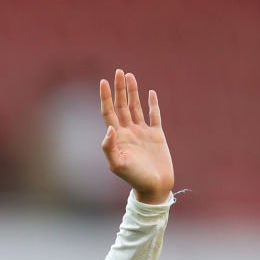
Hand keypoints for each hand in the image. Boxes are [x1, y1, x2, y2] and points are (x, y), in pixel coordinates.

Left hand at [99, 69, 173, 203]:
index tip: (102, 81)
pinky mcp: (156, 135)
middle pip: (121, 106)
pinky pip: (154, 116)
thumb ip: (109, 148)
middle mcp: (128, 132)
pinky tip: (150, 93)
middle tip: (118, 72)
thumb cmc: (134, 179)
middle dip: (119, 89)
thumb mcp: (118, 165)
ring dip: (133, 92)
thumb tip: (109, 128)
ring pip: (136, 107)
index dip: (105, 97)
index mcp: (117, 137)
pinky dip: (152, 104)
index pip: (109, 112)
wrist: (154, 187)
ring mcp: (142, 133)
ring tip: (129, 76)